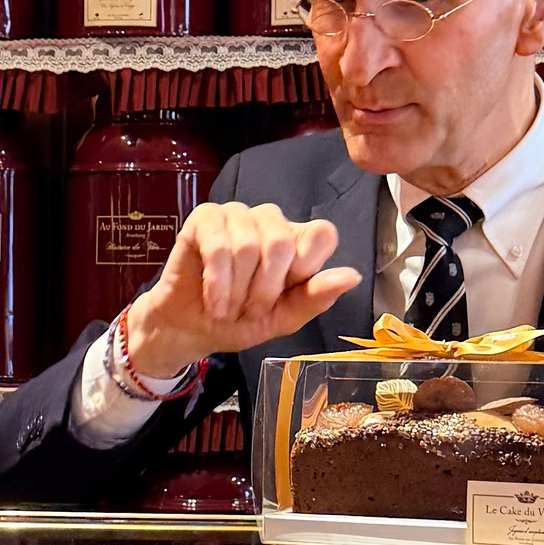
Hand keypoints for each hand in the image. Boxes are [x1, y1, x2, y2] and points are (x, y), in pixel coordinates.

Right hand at [126, 203, 360, 375]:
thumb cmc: (238, 322)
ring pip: (248, 245)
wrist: (191, 329)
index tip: (284, 294)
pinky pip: (218, 244)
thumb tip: (353, 275)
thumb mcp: (282, 320)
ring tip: (227, 309)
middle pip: (282, 242)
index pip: (322, 234)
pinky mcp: (205, 218)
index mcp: (298, 242)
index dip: (305, 267)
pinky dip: (216, 281)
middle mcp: (271, 222)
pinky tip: (212, 298)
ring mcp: (238, 215)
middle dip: (264, 289)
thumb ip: (315, 298)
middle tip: (250, 311)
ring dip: (235, 290)